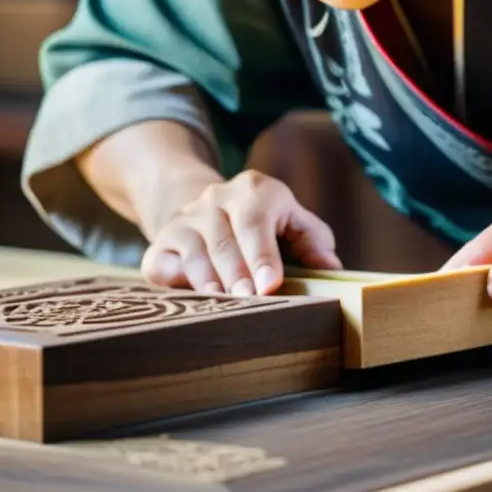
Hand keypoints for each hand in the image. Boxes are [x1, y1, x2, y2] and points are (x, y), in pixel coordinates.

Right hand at [140, 170, 341, 295]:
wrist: (209, 208)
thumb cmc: (265, 222)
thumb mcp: (293, 220)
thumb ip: (313, 241)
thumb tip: (331, 268)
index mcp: (254, 190)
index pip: (256, 222)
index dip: (262, 254)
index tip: (270, 283)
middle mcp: (215, 198)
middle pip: (224, 238)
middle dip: (237, 272)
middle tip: (249, 299)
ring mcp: (184, 219)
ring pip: (194, 250)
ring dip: (208, 279)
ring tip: (223, 302)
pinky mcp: (161, 242)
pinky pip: (162, 262)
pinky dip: (174, 280)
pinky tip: (191, 297)